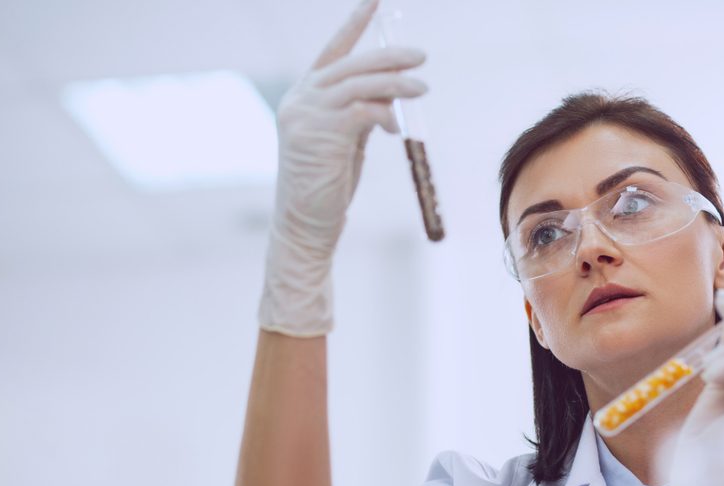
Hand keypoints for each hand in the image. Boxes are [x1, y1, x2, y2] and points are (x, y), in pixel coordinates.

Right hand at [259, 0, 427, 336]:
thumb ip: (358, 114)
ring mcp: (306, 117)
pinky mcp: (321, 136)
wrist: (306, 225)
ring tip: (423, 88)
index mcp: (303, 97)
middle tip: (421, 57)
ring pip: (358, 85)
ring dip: (395, 84)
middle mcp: (300, 100)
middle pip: (351, 64)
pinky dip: (383, 113)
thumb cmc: (326, 187)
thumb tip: (387, 99)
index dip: (355, 25)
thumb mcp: (344, 142)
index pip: (332, 51)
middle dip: (388, 57)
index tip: (376, 1)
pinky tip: (396, 127)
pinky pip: (361, 111)